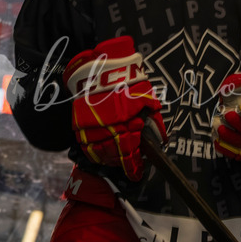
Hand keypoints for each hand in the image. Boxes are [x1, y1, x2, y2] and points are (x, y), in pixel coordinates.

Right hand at [64, 37, 166, 179]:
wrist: (101, 68)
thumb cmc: (128, 83)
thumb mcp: (147, 100)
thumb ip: (155, 122)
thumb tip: (161, 140)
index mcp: (125, 125)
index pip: (129, 155)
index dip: (133, 167)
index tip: (137, 173)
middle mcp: (107, 130)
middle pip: (114, 157)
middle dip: (122, 164)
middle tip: (128, 165)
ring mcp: (90, 128)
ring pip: (99, 154)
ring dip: (109, 160)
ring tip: (116, 161)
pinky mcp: (78, 124)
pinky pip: (85, 146)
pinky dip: (94, 153)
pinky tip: (101, 154)